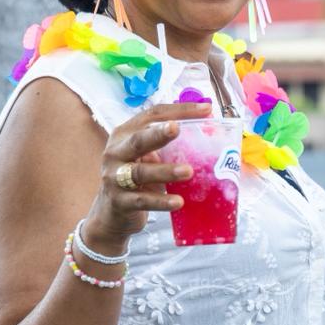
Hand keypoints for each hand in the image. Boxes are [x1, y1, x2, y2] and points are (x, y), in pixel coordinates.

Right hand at [81, 102, 210, 252]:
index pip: (152, 116)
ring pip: (140, 172)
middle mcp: (116, 152)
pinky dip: (161, 202)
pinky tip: (178, 202)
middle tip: (177, 129)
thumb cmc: (138, 181)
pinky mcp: (119, 201)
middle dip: (158, 133)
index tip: (206, 109)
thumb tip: (212, 137)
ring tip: (188, 171)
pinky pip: (142, 201)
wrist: (112, 215)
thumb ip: (169, 148)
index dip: (178, 111)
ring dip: (165, 171)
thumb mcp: (148, 159)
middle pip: (138, 139)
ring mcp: (114, 177)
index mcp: (125, 135)